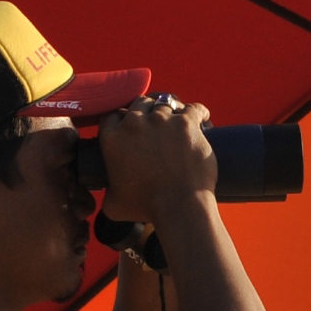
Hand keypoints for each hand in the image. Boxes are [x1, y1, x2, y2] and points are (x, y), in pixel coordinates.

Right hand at [94, 95, 215, 231]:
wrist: (178, 206)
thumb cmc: (146, 208)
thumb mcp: (113, 204)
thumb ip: (107, 192)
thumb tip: (109, 194)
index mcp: (112, 138)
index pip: (113, 114)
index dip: (123, 117)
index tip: (132, 124)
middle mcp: (134, 123)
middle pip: (140, 103)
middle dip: (148, 109)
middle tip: (158, 121)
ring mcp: (161, 120)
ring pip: (167, 102)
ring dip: (173, 109)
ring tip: (181, 120)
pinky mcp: (186, 123)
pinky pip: (194, 108)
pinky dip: (199, 113)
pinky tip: (203, 118)